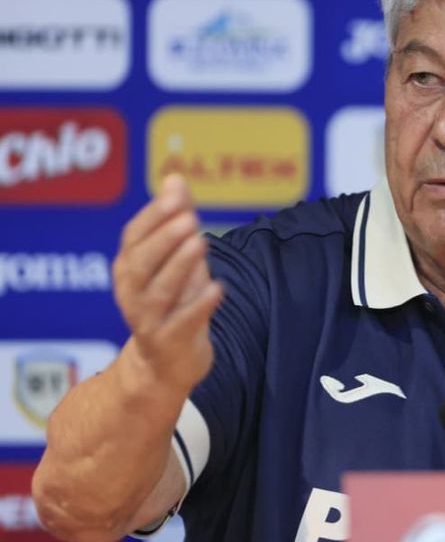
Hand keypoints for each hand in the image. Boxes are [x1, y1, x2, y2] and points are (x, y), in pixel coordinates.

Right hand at [112, 174, 222, 392]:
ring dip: (180, 265)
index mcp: (129, 268)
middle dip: (164, 239)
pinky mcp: (170, 342)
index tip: (177, 197)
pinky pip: (184, 322)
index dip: (154, 217)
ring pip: (159, 291)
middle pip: (141, 263)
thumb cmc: (173, 301)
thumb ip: (175, 219)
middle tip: (190, 218)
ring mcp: (148, 320)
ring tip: (201, 242)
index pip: (134, 237)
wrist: (166, 363)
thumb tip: (175, 178)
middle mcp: (132, 293)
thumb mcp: (174, 259)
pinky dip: (200, 304)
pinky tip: (218, 287)